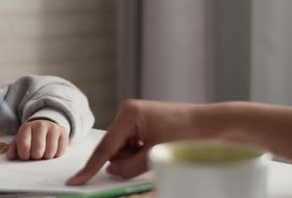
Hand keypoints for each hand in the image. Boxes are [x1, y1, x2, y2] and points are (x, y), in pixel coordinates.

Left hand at [7, 119, 68, 159]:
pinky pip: (60, 152)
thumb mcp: (21, 139)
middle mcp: (40, 125)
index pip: (24, 145)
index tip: (25, 156)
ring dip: (46, 157)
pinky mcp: (63, 132)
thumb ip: (14, 148)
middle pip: (38, 151)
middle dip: (36, 157)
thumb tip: (10, 156)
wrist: (47, 124)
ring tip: (44, 152)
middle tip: (35, 154)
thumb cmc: (32, 136)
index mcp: (27, 127)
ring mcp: (53, 128)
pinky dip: (55, 155)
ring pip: (49, 153)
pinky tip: (52, 150)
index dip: (24, 155)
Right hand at [66, 99, 195, 184]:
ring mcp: (137, 116)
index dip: (91, 167)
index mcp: (128, 115)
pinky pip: (133, 144)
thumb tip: (112, 169)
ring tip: (156, 153)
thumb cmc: (189, 134)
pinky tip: (156, 149)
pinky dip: (140, 152)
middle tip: (145, 161)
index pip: (105, 147)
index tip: (76, 180)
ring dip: (134, 157)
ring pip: (122, 148)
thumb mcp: (155, 154)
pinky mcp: (145, 122)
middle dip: (124, 160)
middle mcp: (129, 112)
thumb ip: (129, 166)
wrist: (215, 124)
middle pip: (113, 148)